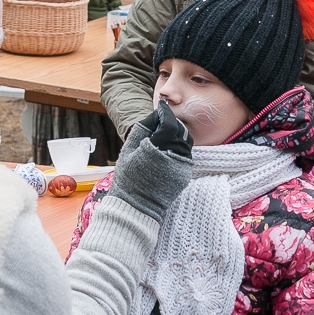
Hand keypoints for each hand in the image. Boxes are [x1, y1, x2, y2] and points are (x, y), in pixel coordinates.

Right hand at [109, 100, 193, 220]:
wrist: (136, 207)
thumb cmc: (128, 178)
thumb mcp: (128, 150)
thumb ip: (142, 129)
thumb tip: (155, 115)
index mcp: (157, 148)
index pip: (169, 122)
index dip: (165, 113)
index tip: (162, 107)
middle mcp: (173, 155)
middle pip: (180, 130)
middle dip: (172, 123)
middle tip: (162, 122)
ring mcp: (181, 166)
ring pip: (185, 142)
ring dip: (177, 136)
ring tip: (164, 137)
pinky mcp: (185, 175)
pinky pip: (186, 155)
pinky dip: (178, 149)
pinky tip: (167, 151)